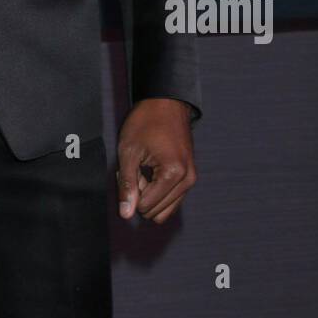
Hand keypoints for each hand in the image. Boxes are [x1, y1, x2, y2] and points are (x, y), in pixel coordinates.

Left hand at [115, 99, 197, 223]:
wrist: (166, 103)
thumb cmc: (145, 122)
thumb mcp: (129, 151)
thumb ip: (127, 185)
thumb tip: (126, 214)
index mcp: (173, 174)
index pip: (146, 206)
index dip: (132, 190)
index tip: (131, 167)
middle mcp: (187, 180)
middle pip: (156, 212)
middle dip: (141, 195)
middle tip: (136, 168)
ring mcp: (191, 179)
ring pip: (165, 210)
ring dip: (150, 194)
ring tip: (143, 170)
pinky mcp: (190, 177)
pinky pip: (172, 200)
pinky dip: (158, 191)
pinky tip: (151, 170)